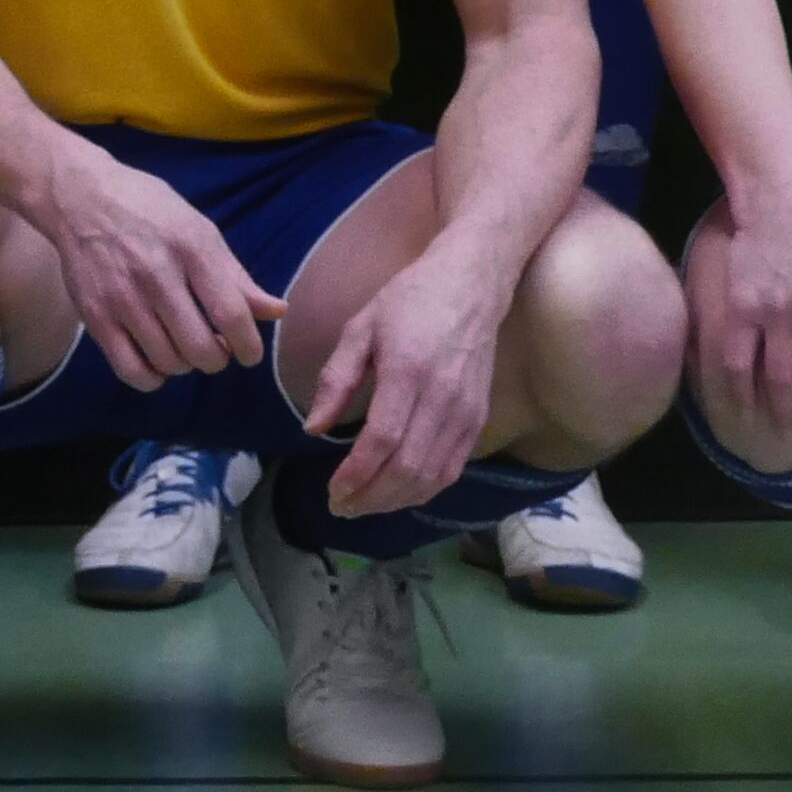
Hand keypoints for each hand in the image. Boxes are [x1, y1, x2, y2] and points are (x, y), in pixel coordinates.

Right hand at [38, 144, 279, 391]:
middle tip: (214, 348)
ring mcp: (122, 297)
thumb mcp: (198, 230)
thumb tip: (278, 311)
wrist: (78, 197)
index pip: (231, 314)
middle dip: (217, 359)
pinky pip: (130, 369)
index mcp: (190, 248)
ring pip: (168, 361)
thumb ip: (236, 276)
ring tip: (183, 348)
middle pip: (201, 347)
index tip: (249, 354)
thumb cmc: (148, 210)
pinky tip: (156, 363)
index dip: (248, 346)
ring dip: (185, 365)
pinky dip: (152, 378)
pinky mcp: (95, 316)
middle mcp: (156, 274)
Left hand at [300, 248, 510, 517]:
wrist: (470, 285)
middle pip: (408, 468)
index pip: (382, 440)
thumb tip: (313, 429)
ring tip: (363, 505)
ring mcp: (466, 413)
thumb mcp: (360, 328)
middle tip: (341, 507)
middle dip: (371, 497)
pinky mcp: (479, 420)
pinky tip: (397, 493)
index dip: (355, 474)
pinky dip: (423, 490)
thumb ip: (336, 380)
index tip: (331, 491)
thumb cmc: (409, 301)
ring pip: (432, 477)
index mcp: (407, 372)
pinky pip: (452, 469)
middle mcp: (442, 398)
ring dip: (395, 501)